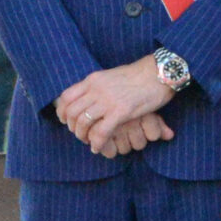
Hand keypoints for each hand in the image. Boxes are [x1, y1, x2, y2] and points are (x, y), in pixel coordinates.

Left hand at [57, 57, 179, 154]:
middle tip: (80, 134)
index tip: (66, 121)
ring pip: (83, 123)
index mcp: (93, 80)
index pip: (66, 97)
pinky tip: (98, 147)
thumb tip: (91, 96)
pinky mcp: (120, 111)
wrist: (158, 73)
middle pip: (72, 112)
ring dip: (83, 136)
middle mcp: (96, 89)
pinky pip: (100, 132)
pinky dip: (96, 143)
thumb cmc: (139, 75)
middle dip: (73, 128)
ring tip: (89, 142)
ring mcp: (107, 100)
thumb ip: (98, 86)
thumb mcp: (111, 76)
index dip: (62, 112)